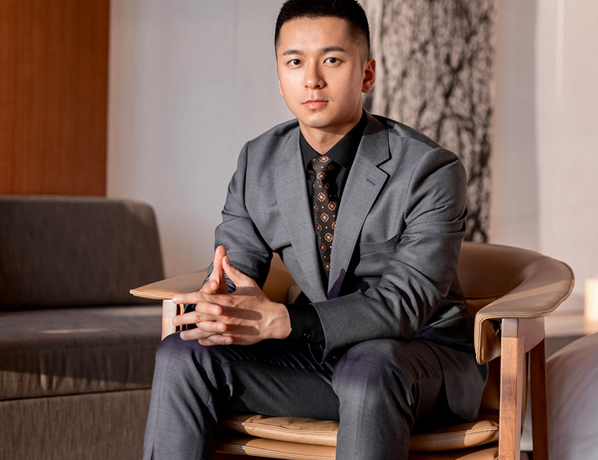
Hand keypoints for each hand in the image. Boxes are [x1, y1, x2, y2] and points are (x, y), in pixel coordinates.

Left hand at [172, 255, 291, 345]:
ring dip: (191, 333)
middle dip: (184, 317)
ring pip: (204, 331)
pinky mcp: (232, 338)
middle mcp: (224, 315)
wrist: (273, 320)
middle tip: (174, 320)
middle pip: (198, 316)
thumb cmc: (260, 300)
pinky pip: (214, 341)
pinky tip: (199, 340)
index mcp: (226, 300)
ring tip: (182, 335)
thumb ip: (233, 271)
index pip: (201, 298)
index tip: (175, 298)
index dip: (186, 298)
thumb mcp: (247, 283)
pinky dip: (205, 341)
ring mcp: (227, 328)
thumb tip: (224, 257)